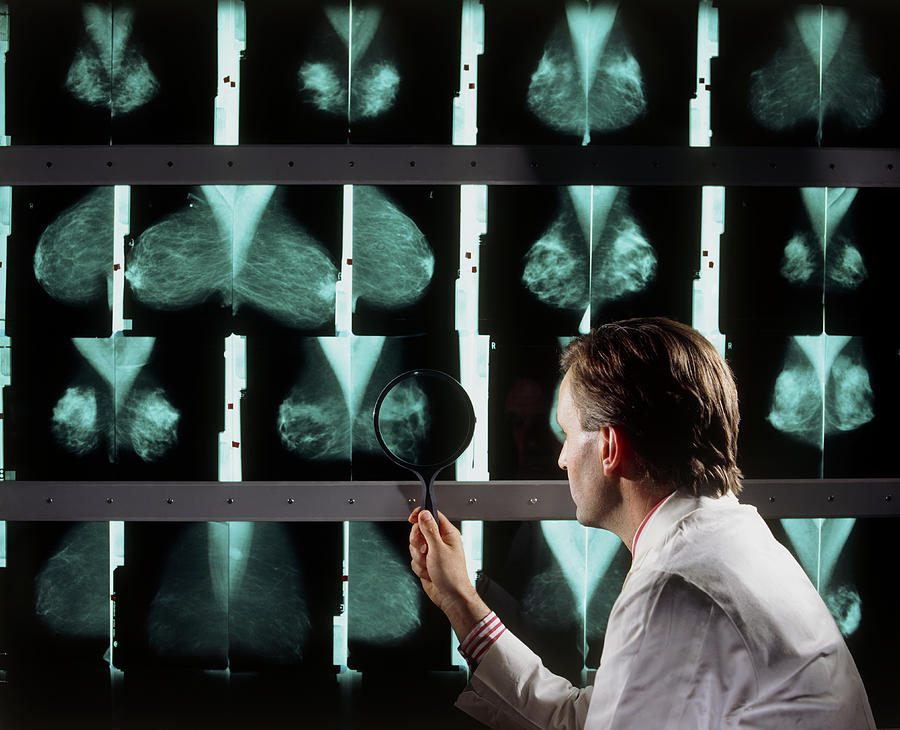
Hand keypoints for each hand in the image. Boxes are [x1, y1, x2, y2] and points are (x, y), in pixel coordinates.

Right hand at [408, 507, 490, 639]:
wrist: (450, 597)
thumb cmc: (452, 575)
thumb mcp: (439, 549)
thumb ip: (430, 530)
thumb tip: (424, 514)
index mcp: (447, 533)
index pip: (432, 515)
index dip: (420, 515)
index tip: (411, 518)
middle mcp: (439, 541)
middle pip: (419, 530)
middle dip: (417, 542)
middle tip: (424, 550)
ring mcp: (432, 552)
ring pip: (414, 546)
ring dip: (418, 558)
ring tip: (429, 565)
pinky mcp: (426, 562)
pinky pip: (414, 559)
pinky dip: (418, 567)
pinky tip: (428, 572)